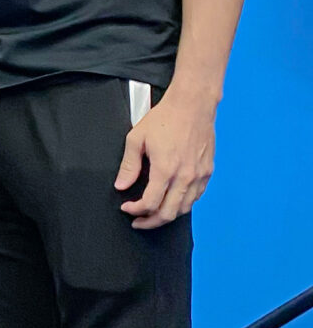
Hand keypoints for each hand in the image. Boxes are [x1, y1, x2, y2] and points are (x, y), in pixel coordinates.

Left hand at [116, 85, 215, 229]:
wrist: (192, 105)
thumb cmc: (165, 118)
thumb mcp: (137, 138)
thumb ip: (129, 166)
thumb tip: (121, 185)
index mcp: (165, 169)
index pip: (150, 204)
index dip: (135, 211)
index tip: (127, 208)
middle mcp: (185, 176)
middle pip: (168, 213)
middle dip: (150, 222)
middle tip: (138, 221)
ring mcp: (199, 175)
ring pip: (184, 208)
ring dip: (167, 215)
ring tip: (153, 214)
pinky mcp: (207, 172)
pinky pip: (196, 197)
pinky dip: (182, 205)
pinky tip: (172, 201)